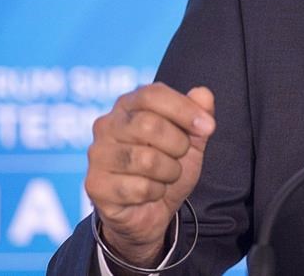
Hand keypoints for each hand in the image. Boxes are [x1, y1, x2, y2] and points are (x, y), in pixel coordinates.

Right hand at [85, 83, 215, 266]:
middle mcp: (107, 125)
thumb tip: (203, 93)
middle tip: (181, 156)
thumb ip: (200, 113)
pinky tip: (150, 192)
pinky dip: (156, 192)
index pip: (152, 94)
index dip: (184, 109)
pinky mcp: (95, 184)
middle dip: (178, 145)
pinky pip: (139, 188)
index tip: (208, 127)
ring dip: (169, 172)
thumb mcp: (192, 137)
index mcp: (128, 105)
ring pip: (146, 160)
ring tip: (166, 175)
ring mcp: (98, 155)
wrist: (150, 210)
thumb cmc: (168, 165)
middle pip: (149, 125)